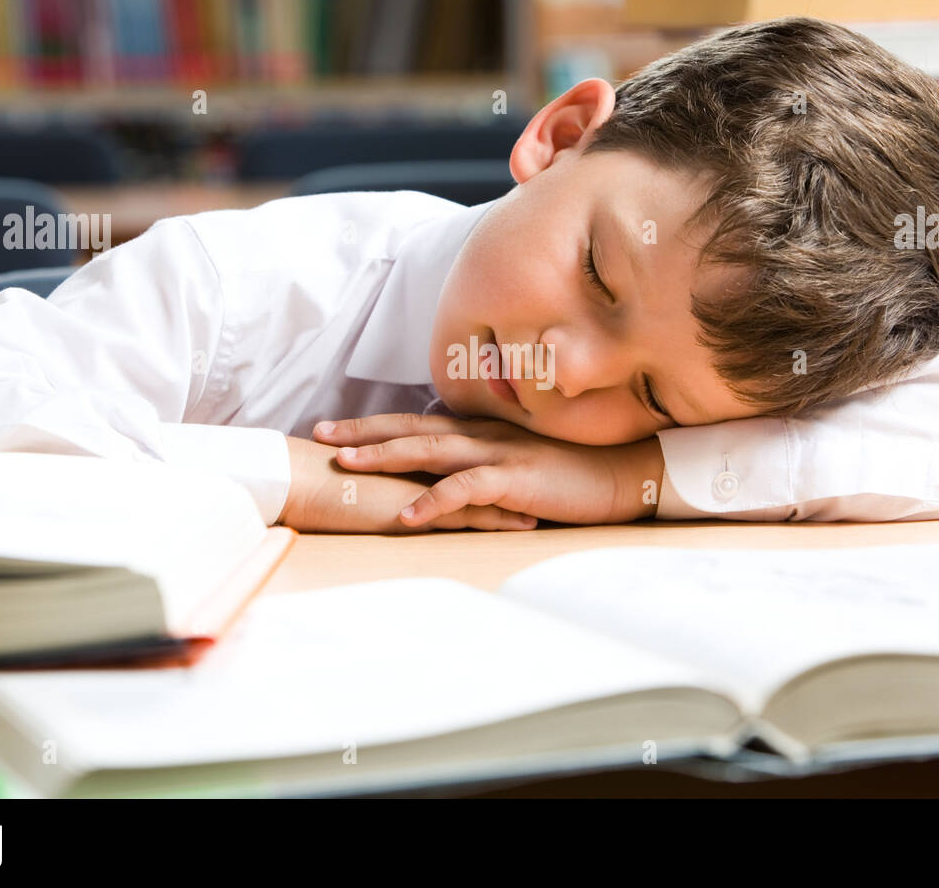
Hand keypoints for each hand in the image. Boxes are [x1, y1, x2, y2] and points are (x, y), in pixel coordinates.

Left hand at [311, 414, 665, 527]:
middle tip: (319, 435)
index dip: (374, 425)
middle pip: (412, 429)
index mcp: (479, 432)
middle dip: (363, 431)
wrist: (619, 475)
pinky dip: (435, 502)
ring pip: (431, 451)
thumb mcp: (515, 464)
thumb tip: (441, 475)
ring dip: (386, 457)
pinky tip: (407, 516)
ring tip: (347, 464)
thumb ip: (479, 464)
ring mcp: (498, 455)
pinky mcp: (515, 479)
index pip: (417, 423)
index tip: (333, 428)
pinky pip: (467, 489)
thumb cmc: (567, 474)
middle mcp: (482, 436)